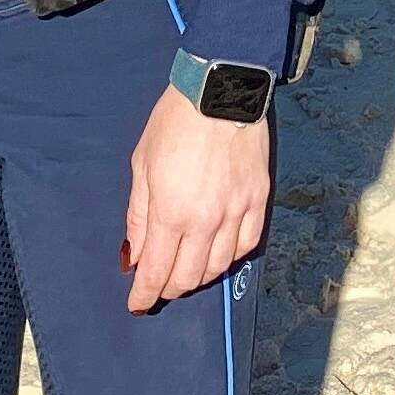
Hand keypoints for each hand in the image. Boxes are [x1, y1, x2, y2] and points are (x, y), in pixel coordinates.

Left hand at [125, 85, 267, 311]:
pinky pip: (247, 244)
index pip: (157, 271)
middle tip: (160, 283)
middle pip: (189, 277)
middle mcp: (206, 220)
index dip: (145, 294)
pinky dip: (230, 257)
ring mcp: (236, 212)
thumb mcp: (142, 165)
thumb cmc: (175, 122)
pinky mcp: (258, 200)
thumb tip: (136, 253)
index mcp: (172, 212)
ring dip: (199, 275)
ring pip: (219, 266)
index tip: (138, 303)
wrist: (220, 91)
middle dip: (170, 287)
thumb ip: (139, 216)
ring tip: (186, 268)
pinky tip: (219, 253)